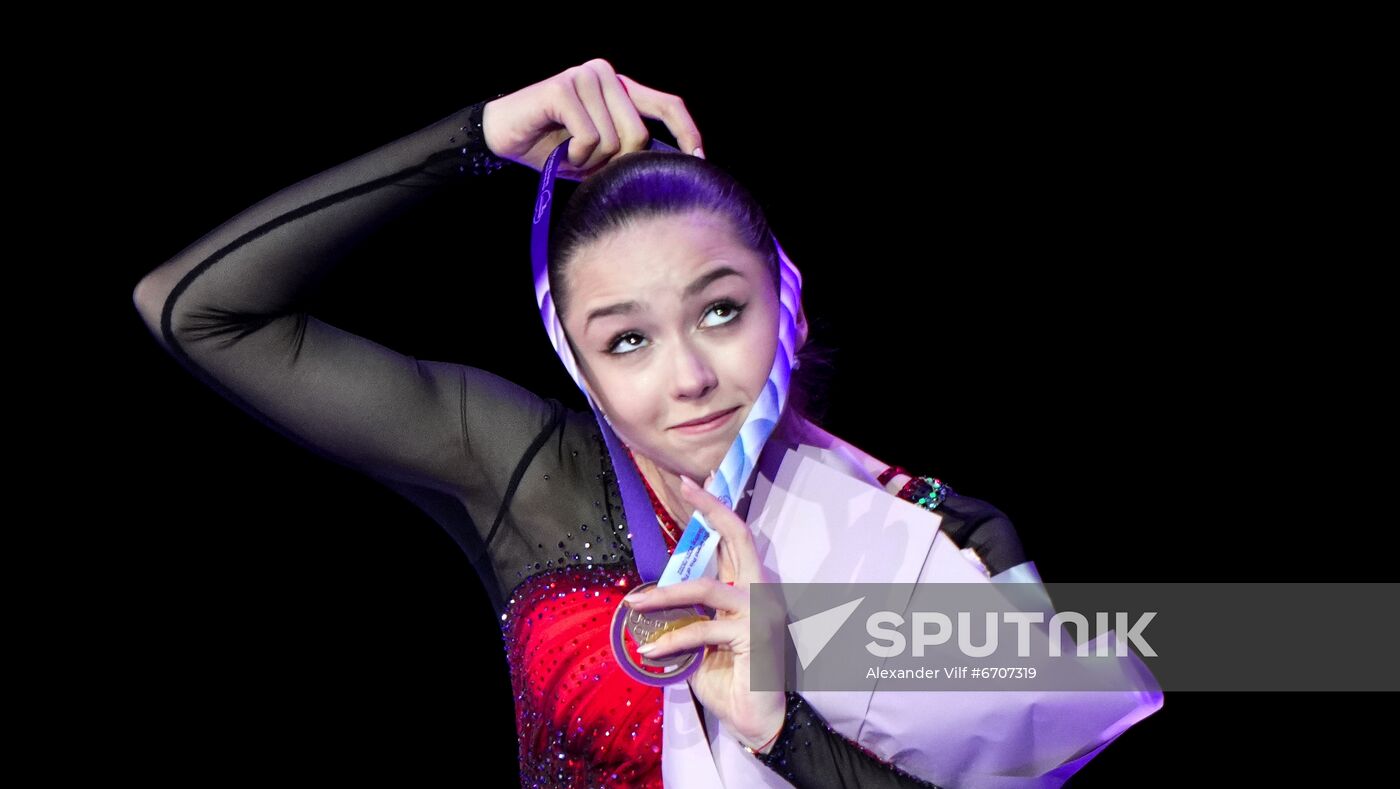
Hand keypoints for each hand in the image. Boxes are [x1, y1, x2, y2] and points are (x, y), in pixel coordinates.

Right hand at [479, 58, 704, 179]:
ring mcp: (585, 77)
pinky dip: (575, 155)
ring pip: (613, 140)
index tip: (700, 161)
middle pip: (638, 134)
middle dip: (615, 162)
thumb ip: (631, 152)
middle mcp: (607, 75)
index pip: (668, 105)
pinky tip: (560, 151)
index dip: (688, 133)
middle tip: (589, 164)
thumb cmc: (554, 148)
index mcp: (622, 88)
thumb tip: (675, 166)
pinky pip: (588, 137)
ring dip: (591, 161)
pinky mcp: (564, 87)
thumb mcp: (601, 155)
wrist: (504, 137)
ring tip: (570, 154)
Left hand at [622, 472, 785, 751]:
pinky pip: (702, 630)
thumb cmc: (729, 679)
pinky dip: (671, 640)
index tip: (692, 484)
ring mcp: (760, 612)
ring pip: (707, 587)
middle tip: (687, 486)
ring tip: (635, 605)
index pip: (736, 539)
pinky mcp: (753, 636)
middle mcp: (760, 592)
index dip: (716, 510)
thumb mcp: (703, 639)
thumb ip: (689, 612)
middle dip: (712, 510)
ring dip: (665, 594)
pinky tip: (649, 652)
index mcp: (749, 588)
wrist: (756, 721)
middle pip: (740, 538)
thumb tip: (653, 597)